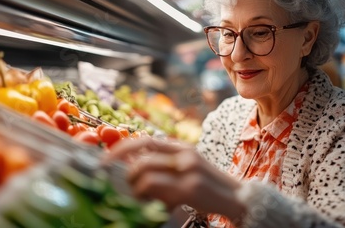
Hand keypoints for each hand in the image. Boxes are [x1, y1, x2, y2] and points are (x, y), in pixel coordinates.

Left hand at [103, 137, 243, 218]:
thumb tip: (134, 166)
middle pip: (141, 157)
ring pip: (144, 173)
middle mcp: (185, 154)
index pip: (146, 140)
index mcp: (183, 147)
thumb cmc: (209, 185)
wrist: (238, 197)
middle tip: (124, 185)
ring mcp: (188, 170)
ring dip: (135, 188)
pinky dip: (147, 197)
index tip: (106, 159)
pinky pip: (155, 189)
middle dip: (126, 173)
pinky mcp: (190, 188)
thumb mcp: (189, 167)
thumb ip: (166, 163)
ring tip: (141, 198)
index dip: (122, 148)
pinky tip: (154, 205)